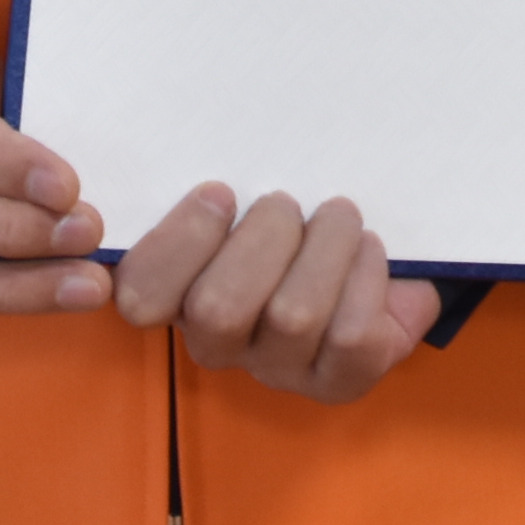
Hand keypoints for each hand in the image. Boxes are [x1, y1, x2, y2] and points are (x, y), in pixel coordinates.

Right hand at [115, 182, 438, 404]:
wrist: (383, 234)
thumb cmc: (303, 199)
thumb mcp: (255, 176)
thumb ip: (218, 176)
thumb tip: (184, 144)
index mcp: (179, 287)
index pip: (141, 294)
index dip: (171, 248)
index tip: (220, 192)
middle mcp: (220, 341)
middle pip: (216, 310)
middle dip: (266, 236)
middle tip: (288, 203)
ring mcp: (278, 368)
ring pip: (292, 318)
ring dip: (326, 245)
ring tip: (338, 216)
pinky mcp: (340, 381)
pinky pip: (351, 335)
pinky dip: (366, 276)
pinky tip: (368, 250)